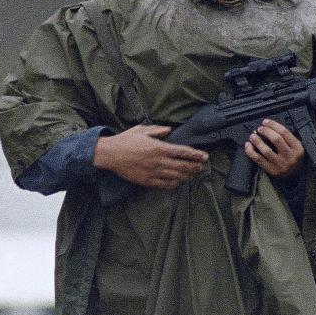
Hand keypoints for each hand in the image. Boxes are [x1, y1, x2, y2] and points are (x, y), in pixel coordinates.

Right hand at [93, 124, 208, 189]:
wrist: (110, 155)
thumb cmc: (125, 141)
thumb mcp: (142, 130)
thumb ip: (158, 130)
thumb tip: (169, 130)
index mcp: (159, 147)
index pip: (183, 152)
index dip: (196, 155)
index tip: (204, 156)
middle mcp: (159, 161)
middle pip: (183, 166)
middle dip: (195, 166)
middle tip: (202, 166)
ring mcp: (154, 172)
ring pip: (177, 176)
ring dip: (187, 176)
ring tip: (193, 174)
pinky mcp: (147, 181)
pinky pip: (165, 185)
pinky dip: (174, 184)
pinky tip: (178, 182)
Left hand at [244, 118, 304, 178]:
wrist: (294, 176)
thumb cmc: (292, 158)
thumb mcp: (295, 147)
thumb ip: (286, 137)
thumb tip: (269, 126)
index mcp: (297, 148)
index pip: (284, 132)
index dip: (273, 125)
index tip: (266, 122)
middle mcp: (290, 156)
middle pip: (276, 139)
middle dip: (266, 131)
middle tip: (260, 128)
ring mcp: (280, 164)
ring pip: (266, 150)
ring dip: (257, 141)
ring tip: (252, 136)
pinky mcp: (271, 170)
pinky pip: (258, 159)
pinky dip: (251, 151)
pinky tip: (248, 145)